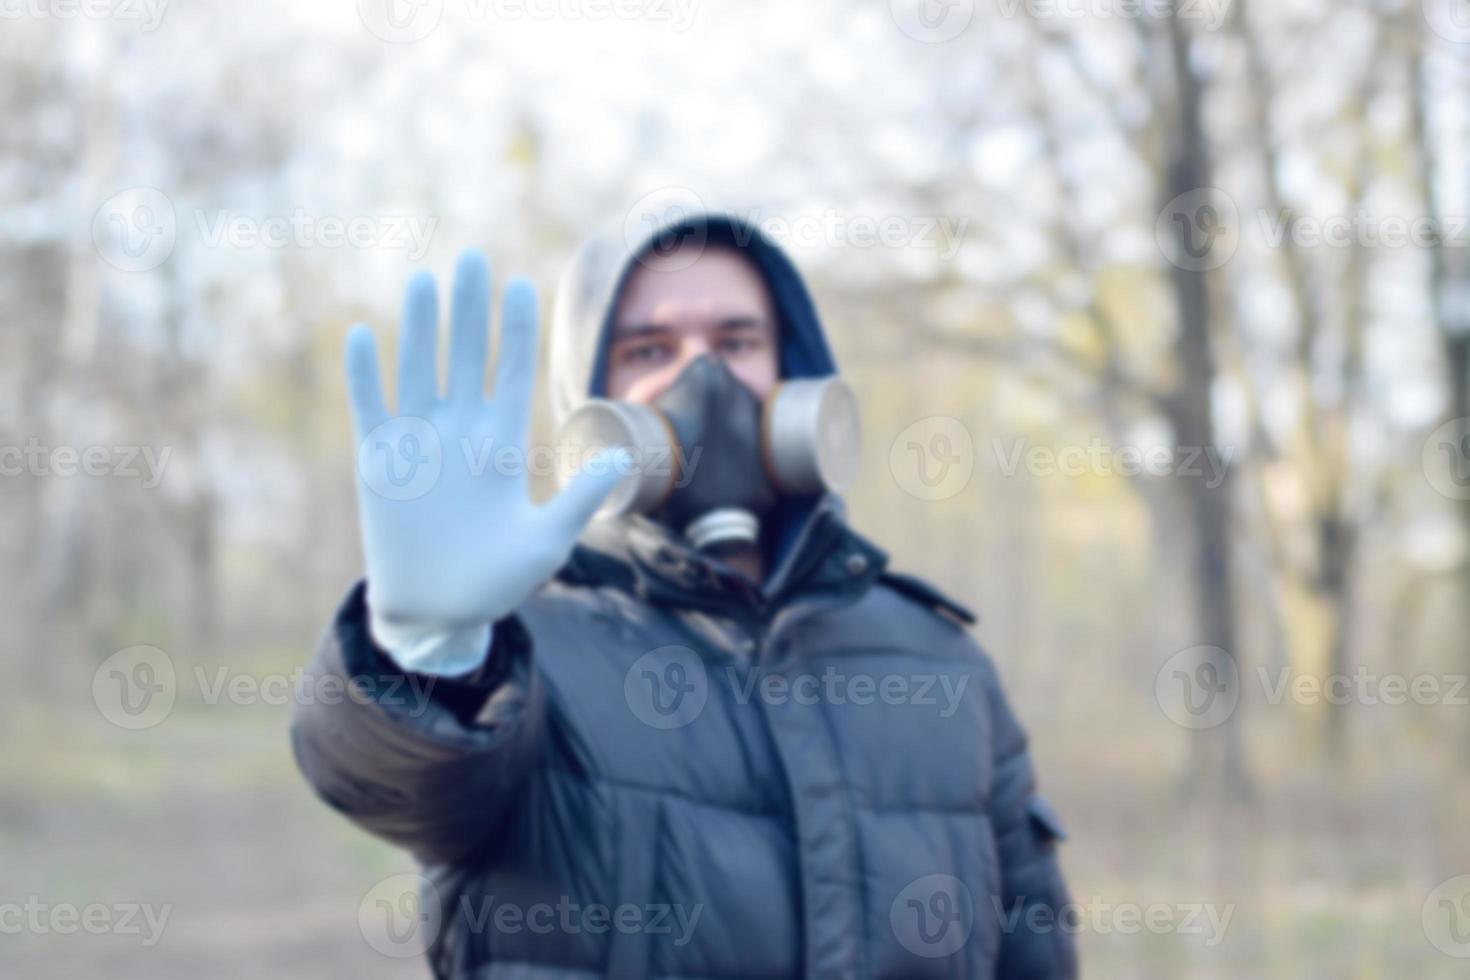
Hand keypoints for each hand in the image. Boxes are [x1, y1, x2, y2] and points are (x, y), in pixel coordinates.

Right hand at [345, 249, 627, 627]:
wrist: (437, 612)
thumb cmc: (496, 581)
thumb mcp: (548, 542)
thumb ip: (580, 497)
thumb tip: (621, 456)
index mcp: (501, 443)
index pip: (510, 372)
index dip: (515, 329)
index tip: (522, 284)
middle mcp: (460, 431)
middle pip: (465, 356)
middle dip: (468, 309)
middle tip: (470, 259)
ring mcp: (418, 441)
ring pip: (418, 369)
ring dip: (418, 327)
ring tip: (422, 281)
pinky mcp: (378, 461)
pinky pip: (370, 407)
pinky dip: (365, 374)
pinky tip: (361, 335)